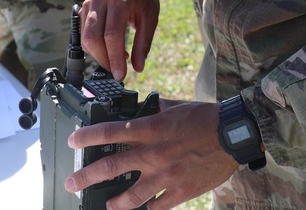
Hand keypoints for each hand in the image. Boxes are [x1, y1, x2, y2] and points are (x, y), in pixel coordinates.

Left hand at [65, 100, 236, 209]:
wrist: (233, 134)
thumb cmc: (206, 118)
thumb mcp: (176, 107)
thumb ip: (155, 109)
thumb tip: (143, 107)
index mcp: (151, 129)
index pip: (111, 132)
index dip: (87, 136)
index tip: (73, 141)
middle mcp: (154, 153)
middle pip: (111, 168)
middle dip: (86, 177)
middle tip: (72, 183)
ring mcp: (166, 176)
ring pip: (130, 196)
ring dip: (114, 203)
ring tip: (107, 204)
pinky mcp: (180, 191)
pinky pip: (157, 207)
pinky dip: (148, 209)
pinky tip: (144, 209)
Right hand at [79, 0, 159, 80]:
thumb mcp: (151, 17)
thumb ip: (144, 43)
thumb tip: (138, 68)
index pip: (112, 34)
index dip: (115, 58)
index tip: (120, 74)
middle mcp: (100, 0)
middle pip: (93, 37)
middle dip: (103, 59)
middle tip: (117, 70)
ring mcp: (89, 3)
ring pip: (85, 37)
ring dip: (98, 54)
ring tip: (115, 57)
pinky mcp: (83, 8)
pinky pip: (82, 33)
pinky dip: (93, 46)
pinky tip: (108, 47)